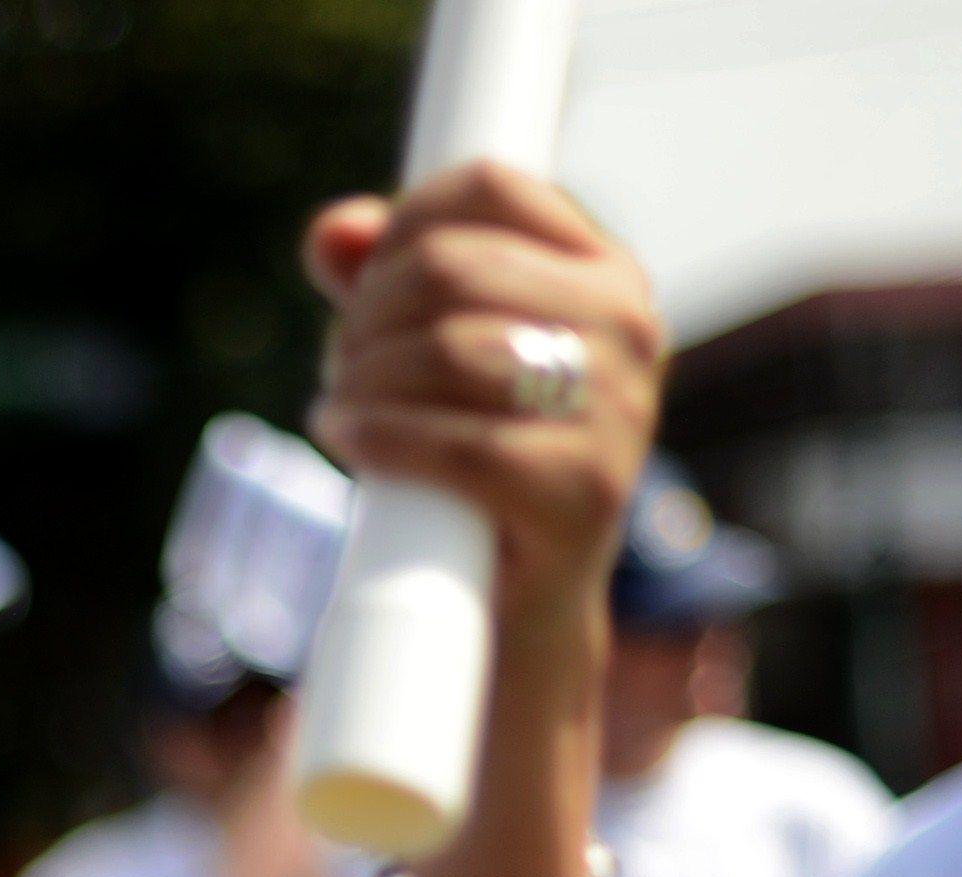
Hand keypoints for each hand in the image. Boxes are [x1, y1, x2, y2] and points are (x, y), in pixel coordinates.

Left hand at [304, 162, 664, 625]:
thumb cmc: (474, 459)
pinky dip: (380, 437)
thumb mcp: (431, 353)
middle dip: (368, 315)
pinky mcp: (586, 492)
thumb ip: (383, 277)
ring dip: (363, 378)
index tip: (364, 284)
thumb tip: (332, 232)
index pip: (487, 189)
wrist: (520, 603)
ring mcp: (618, 409)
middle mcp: (628, 326)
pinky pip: (458, 445)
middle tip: (341, 365)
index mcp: (605, 272)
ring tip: (340, 408)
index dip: (400, 225)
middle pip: (449, 265)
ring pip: (447, 349)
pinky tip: (348, 437)